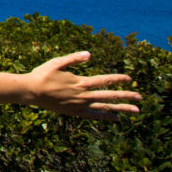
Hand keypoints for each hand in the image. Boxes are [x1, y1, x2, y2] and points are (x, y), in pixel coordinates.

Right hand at [25, 51, 141, 120]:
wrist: (30, 92)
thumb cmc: (42, 75)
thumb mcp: (57, 62)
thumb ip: (74, 58)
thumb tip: (89, 54)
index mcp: (80, 82)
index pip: (104, 80)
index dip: (118, 79)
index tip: (130, 79)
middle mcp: (83, 95)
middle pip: (109, 95)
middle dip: (126, 96)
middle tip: (140, 97)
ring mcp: (80, 105)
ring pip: (105, 107)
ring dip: (121, 108)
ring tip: (135, 111)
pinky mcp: (75, 112)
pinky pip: (94, 115)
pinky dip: (105, 116)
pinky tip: (115, 118)